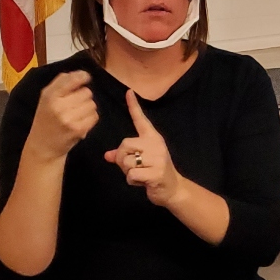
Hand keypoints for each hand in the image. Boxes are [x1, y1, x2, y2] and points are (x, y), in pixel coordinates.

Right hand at [26, 71, 98, 159]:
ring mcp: (69, 118)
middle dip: (83, 97)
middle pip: (86, 92)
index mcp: (49, 95)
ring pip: (92, 104)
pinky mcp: (78, 129)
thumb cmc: (46, 119)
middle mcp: (58, 106)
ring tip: (76, 114)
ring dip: (88, 108)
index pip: (72, 79)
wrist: (43, 147)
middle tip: (74, 105)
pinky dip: (90, 118)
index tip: (85, 77)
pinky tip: (80, 122)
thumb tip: (81, 73)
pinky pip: (95, 116)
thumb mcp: (46, 98)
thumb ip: (61, 83)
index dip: (82, 76)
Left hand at [104, 91, 185, 207]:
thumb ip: (124, 156)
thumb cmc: (154, 172)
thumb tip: (107, 155)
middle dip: (122, 158)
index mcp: (153, 138)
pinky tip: (142, 182)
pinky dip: (132, 181)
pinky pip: (131, 174)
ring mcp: (158, 158)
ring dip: (127, 172)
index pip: (141, 120)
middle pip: (125, 144)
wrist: (173, 188)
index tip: (128, 91)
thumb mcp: (140, 161)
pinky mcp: (156, 172)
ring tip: (140, 174)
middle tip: (132, 167)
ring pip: (126, 161)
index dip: (134, 106)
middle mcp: (156, 144)